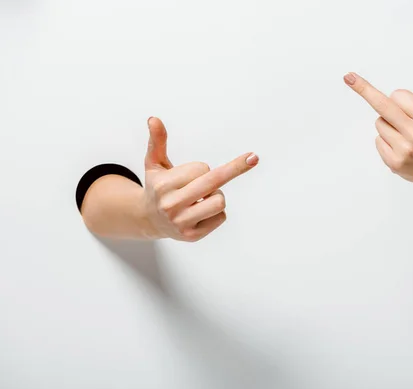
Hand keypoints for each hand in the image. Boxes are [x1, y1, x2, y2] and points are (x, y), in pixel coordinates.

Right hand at [143, 117, 258, 240]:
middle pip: (214, 182)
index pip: (202, 168)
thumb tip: (154, 119)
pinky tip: (200, 213)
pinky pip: (221, 217)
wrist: (148, 219)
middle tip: (254, 157)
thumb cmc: (158, 187)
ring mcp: (181, 223)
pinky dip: (216, 212)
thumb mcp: (154, 163)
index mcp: (164, 185)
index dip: (201, 168)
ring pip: (220, 202)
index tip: (191, 174)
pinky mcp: (192, 236)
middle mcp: (171, 205)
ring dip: (216, 196)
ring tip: (201, 198)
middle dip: (235, 168)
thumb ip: (157, 141)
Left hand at [344, 46, 412, 191]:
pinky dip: (386, 141)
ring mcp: (404, 150)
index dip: (403, 99)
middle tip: (347, 76)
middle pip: (382, 106)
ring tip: (408, 136)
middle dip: (364, 89)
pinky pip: (377, 140)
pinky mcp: (394, 163)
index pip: (398, 95)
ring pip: (379, 124)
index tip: (412, 108)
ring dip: (388, 125)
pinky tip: (403, 148)